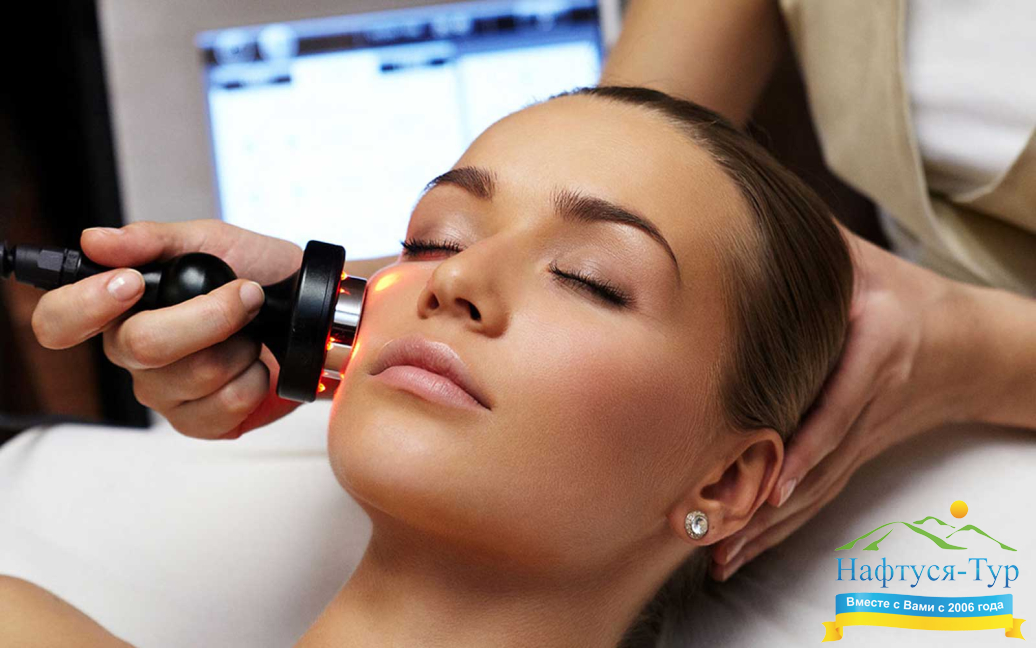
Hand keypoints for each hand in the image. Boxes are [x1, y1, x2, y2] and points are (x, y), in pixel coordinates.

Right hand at [31, 220, 303, 438]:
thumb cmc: (260, 275)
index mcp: (121, 308)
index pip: (60, 322)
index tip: (131, 284)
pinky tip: (257, 366)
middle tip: (246, 295)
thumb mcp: (212, 240)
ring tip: (254, 332)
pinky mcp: (200, 422)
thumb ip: (153, 240)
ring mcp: (165, 392)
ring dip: (240, 346)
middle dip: (208, 317)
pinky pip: (219, 410)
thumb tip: (97, 240)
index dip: (84, 307)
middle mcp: (133, 354)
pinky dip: (252, 381)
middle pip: (141, 348)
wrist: (312, 311)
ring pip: (191, 377)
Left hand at [709, 224, 976, 580]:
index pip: (840, 406)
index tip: (774, 481)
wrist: (967, 344)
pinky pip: (817, 494)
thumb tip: (743, 218)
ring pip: (815, 490)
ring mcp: (863, 437)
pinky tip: (744, 550)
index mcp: (876, 352)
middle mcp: (868, 405)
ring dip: (768, 528)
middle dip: (767, 506)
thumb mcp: (865, 262)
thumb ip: (816, 247)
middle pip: (819, 465)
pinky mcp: (855, 453)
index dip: (808, 447)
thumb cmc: (906, 295)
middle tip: (715, 534)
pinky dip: (780, 525)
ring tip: (721, 557)